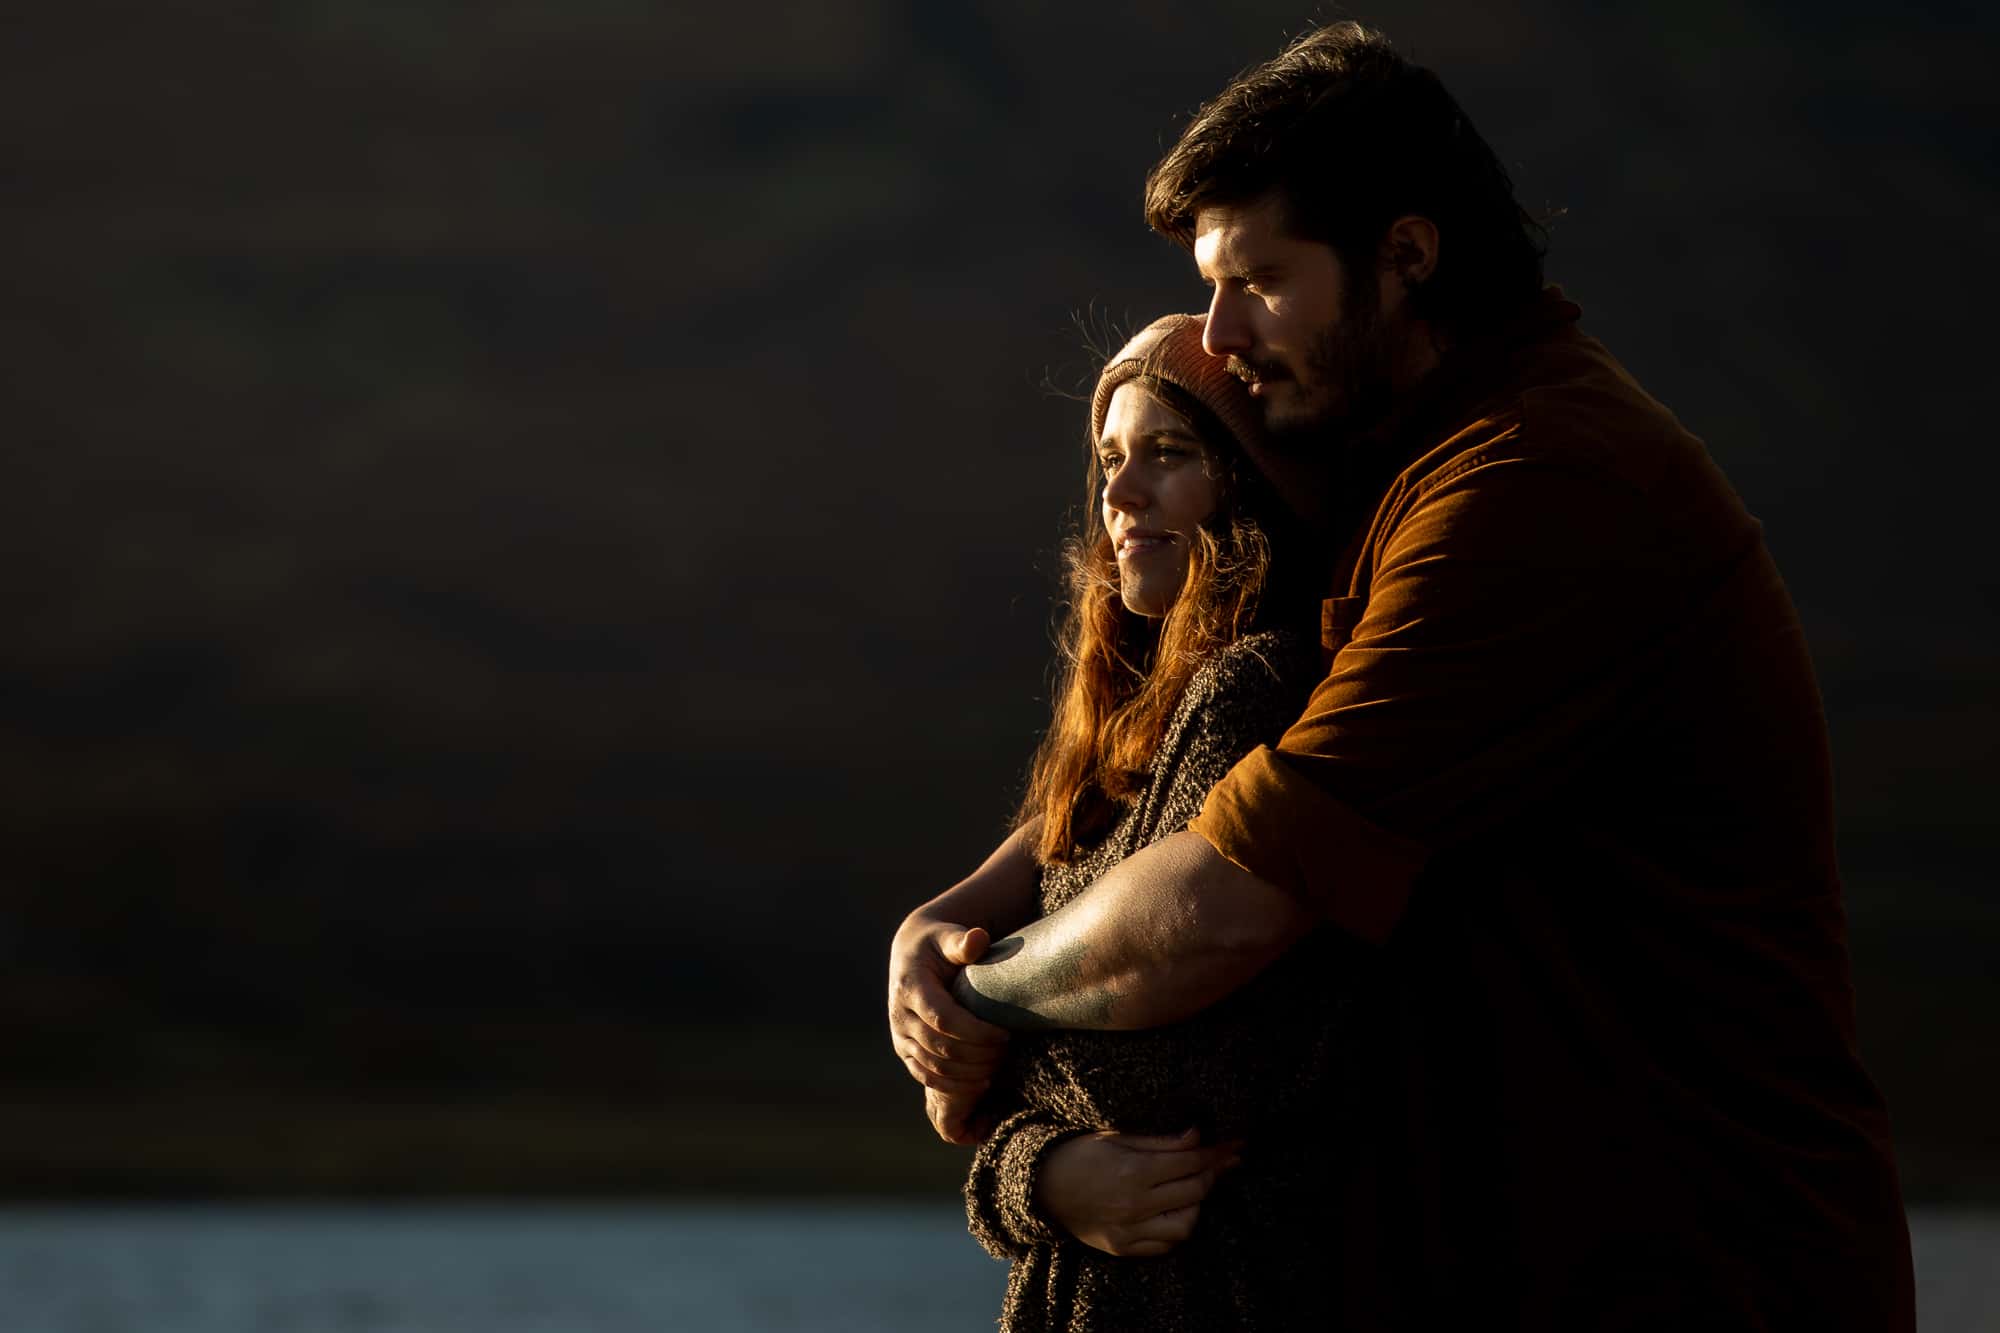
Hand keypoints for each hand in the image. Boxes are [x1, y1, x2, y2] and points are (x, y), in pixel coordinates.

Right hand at [887, 914, 1009, 1135]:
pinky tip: (981, 1083)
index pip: (943, 1019)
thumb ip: (962, 941)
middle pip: (941, 1048)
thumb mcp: (948, 936)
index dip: (976, 1032)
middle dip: (978, 1055)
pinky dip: (954, 1085)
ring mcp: (900, 1036)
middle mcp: (900, 1015)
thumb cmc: (938, 943)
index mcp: (910, 987)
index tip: (1005, 1034)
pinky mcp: (905, 1051)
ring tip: (998, 1065)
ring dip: (969, 1073)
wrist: (912, 954)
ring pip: (934, 1068)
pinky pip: (926, 1077)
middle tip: (1006, 1052)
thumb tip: (978, 938)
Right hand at [1034, 1129, 1241, 1256]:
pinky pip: (1165, 1245)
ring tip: (1196, 1187)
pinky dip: (1178, 1228)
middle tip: (1225, 1160)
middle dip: (1214, 1172)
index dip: (1217, 1151)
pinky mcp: (1123, 1247)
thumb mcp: (1116, 1137)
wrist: (1042, 1188)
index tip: (1234, 1143)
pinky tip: (1179, 1211)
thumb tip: (1198, 1135)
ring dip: (1197, 1204)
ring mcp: (1129, 1230)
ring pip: (1186, 1224)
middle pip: (1194, 1190)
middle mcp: (1134, 1204)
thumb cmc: (1079, 1155)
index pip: (1190, 1162)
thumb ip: (1160, 1141)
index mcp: (1133, 1171)